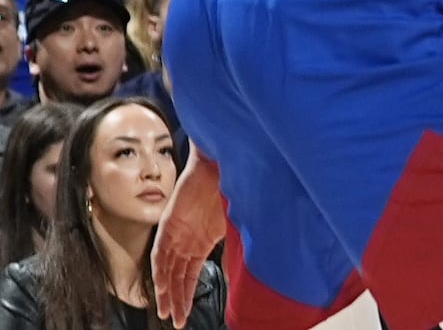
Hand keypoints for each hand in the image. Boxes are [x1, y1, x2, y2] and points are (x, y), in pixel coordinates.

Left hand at [153, 153, 222, 322]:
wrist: (223, 163)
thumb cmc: (235, 187)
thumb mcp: (239, 224)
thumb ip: (239, 246)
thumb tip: (249, 270)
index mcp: (203, 241)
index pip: (191, 275)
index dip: (187, 296)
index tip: (185, 315)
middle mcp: (187, 240)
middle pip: (177, 277)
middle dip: (176, 300)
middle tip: (176, 320)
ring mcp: (176, 233)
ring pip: (166, 269)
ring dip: (167, 291)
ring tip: (167, 312)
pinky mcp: (168, 224)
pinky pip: (160, 253)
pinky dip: (160, 271)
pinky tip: (162, 287)